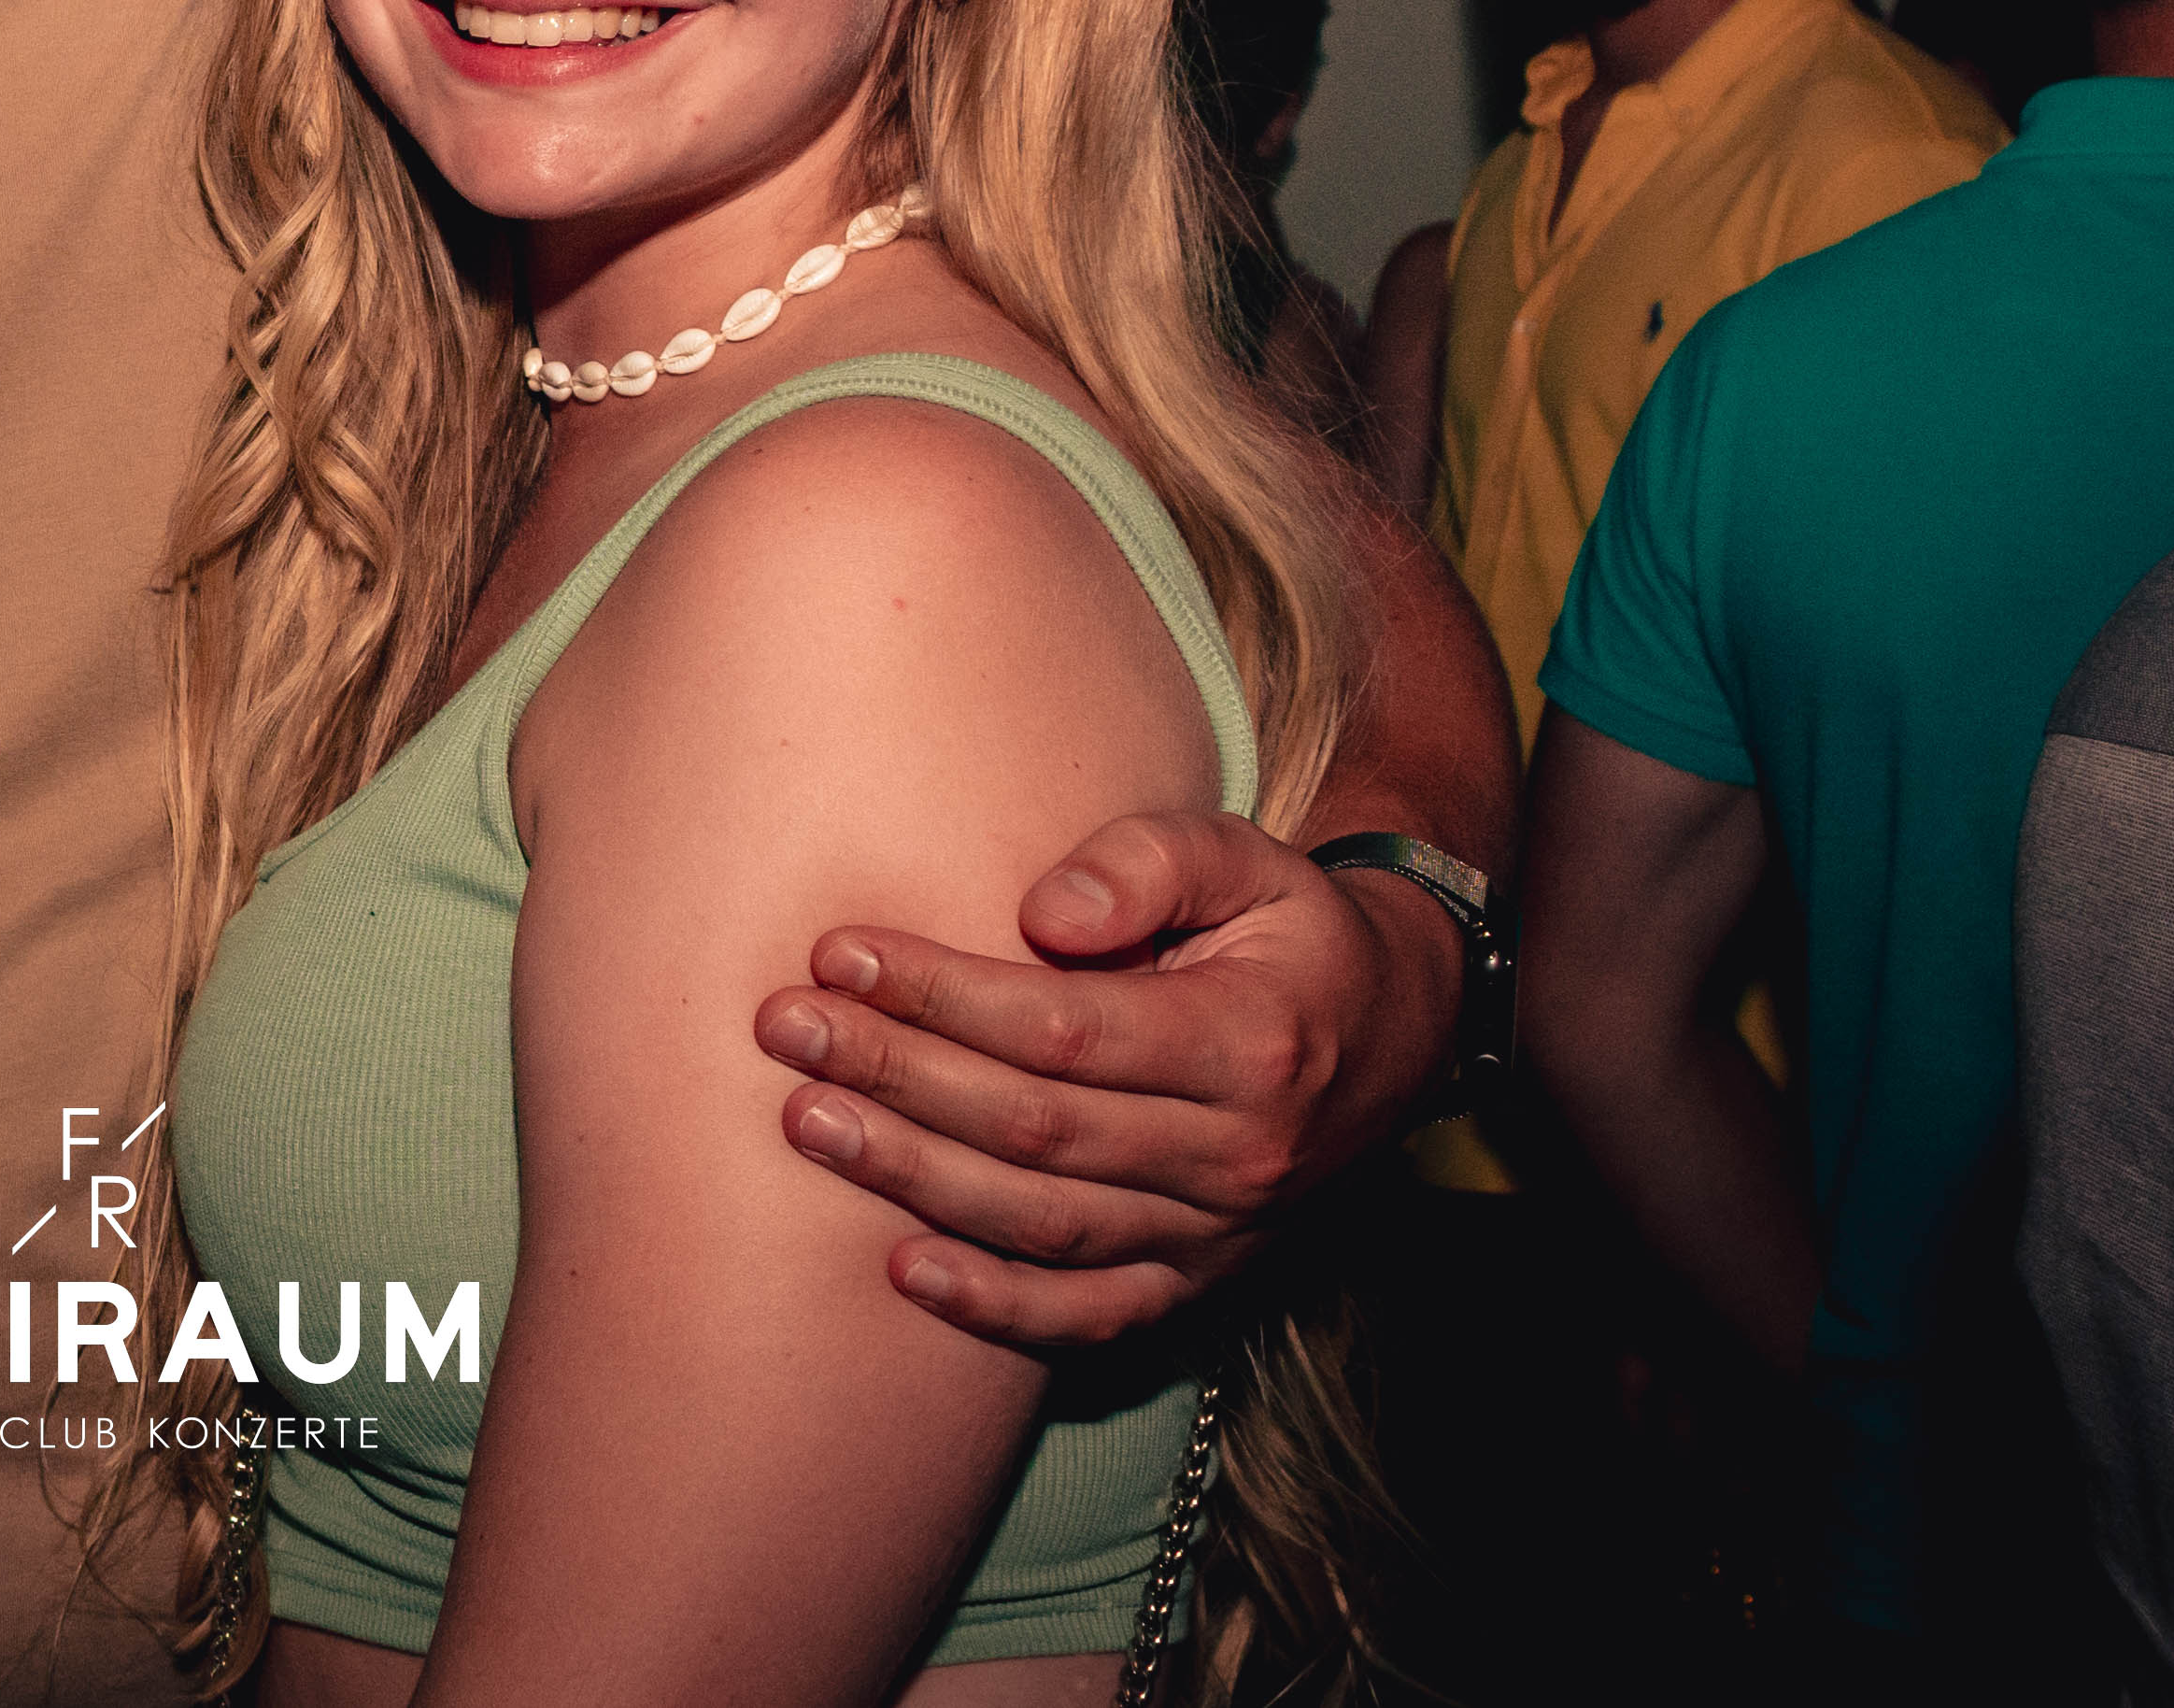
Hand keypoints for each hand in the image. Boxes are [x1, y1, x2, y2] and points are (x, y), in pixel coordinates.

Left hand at [752, 810, 1454, 1344]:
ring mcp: (1217, 1233)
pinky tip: (900, 1271)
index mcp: (1250, 1042)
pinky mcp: (1197, 1282)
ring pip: (1043, 1222)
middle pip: (1035, 1127)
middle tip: (783, 1028)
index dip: (944, 994)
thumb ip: (1149, 861)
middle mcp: (1237, 1155)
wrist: (1391, 1036)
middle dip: (895, 1075)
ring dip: (911, 1178)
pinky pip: (1088, 1316)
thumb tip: (1043, 912)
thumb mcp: (1246, 857)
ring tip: (802, 1121)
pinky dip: (995, 1306)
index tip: (839, 952)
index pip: (1066, 1029)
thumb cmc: (1286, 930)